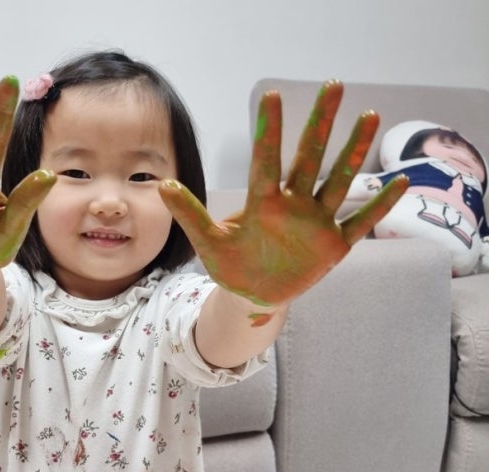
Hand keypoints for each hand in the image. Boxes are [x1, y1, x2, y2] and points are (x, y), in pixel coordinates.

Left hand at [159, 80, 407, 304]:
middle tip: (333, 85)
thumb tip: (162, 185)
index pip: (266, 161)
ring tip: (369, 116)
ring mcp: (316, 223)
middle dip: (320, 125)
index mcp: (263, 203)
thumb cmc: (231, 265)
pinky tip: (400, 181)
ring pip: (338, 182)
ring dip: (353, 152)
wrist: (253, 295)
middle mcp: (293, 205)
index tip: (271, 96)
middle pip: (309, 159)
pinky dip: (378, 207)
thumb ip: (190, 215)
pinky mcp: (333, 246)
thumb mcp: (209, 243)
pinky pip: (359, 223)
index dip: (268, 132)